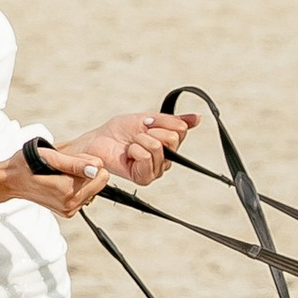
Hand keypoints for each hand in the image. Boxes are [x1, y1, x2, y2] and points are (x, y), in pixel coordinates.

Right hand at [0, 140, 110, 217]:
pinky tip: (60, 182)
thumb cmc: (27, 165)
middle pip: (99, 182)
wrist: (12, 181)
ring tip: (60, 174)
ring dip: (81, 179)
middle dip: (87, 171)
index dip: (88, 162)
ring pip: (93, 189)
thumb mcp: (50, 156)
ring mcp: (69, 210)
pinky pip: (84, 196)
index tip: (71, 160)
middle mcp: (70, 204)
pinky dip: (76, 187)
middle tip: (65, 167)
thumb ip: (75, 163)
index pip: (100, 173)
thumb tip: (96, 168)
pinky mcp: (68, 212)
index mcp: (67, 190)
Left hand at [53, 110, 195, 187]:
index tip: (147, 124)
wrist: (99, 140)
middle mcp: (166, 159)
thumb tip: (198, 118)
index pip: (180, 129)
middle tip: (137, 135)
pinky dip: (135, 151)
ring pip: (158, 147)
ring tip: (131, 145)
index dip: (161, 122)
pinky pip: (146, 158)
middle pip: (172, 138)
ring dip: (140, 140)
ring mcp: (156, 170)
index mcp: (170, 145)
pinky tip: (128, 154)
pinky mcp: (144, 178)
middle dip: (151, 131)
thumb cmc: (121, 130)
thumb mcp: (149, 119)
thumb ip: (174, 120)